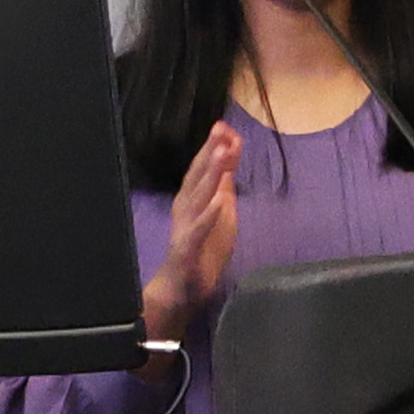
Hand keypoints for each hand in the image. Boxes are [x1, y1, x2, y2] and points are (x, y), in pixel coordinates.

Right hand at [139, 121, 245, 344]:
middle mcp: (186, 208)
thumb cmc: (203, 249)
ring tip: (221, 153)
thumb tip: (230, 154)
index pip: (204, 169)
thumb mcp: (221, 212)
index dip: (214, 147)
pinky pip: (199, 229)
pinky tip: (218, 201)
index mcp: (193, 199)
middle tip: (220, 128)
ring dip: (210, 174)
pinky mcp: (188, 247)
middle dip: (209, 151)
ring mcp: (186, 226)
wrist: (183, 288)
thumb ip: (225, 184)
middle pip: (198, 176)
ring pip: (198, 196)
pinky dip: (208, 214)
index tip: (226, 126)